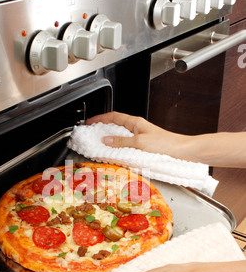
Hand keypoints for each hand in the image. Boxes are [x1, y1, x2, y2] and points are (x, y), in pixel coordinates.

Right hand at [86, 111, 245, 167]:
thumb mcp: (139, 143)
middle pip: (115, 126)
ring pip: (119, 136)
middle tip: (91, 135)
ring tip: (99, 146)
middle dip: (101, 130)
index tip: (89, 122)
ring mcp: (139, 137)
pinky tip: (114, 154)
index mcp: (135, 122)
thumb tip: (106, 141)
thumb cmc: (166, 144)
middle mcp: (137, 128)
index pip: (113, 116)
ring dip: (109, 140)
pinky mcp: (143, 147)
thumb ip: (121, 142)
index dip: (99, 118)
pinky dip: (117, 148)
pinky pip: (125, 145)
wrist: (182, 152)